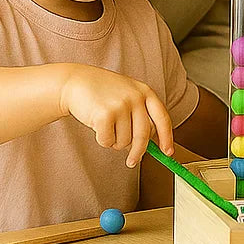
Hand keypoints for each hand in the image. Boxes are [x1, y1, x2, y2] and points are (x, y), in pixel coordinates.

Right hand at [59, 64, 173, 167]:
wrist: (75, 81)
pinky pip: (108, 141)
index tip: (168, 153)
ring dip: (114, 141)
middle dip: (138, 152)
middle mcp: (135, 97)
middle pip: (144, 136)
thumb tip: (149, 145)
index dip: (166, 138)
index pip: (162, 118)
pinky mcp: (105, 115)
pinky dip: (102, 139)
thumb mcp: (127, 95)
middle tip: (132, 162)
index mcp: (145, 91)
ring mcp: (121, 105)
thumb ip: (139, 115)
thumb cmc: (102, 91)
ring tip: (106, 125)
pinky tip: (96, 124)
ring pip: (124, 141)